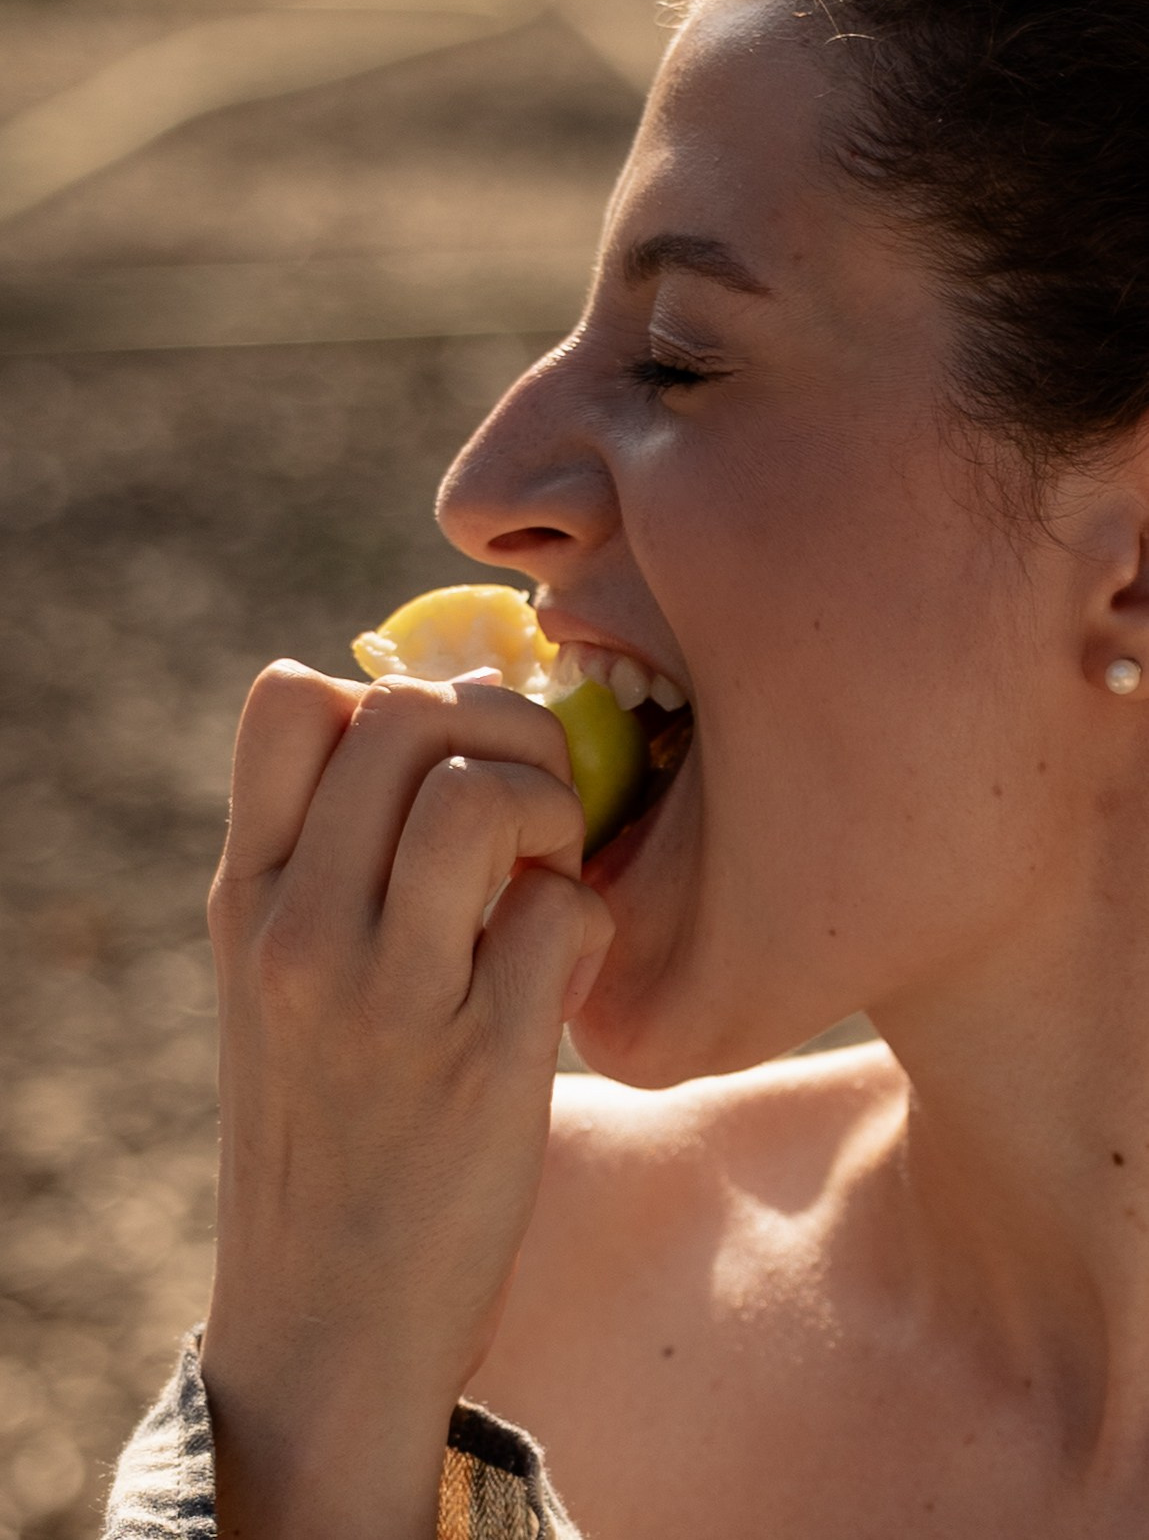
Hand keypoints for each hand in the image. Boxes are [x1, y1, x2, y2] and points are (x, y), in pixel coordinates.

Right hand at [199, 660, 612, 1539]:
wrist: (330, 1318)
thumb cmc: (326, 1124)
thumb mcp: (279, 978)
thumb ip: (335, 858)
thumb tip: (457, 732)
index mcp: (247, 895)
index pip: (290, 696)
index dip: (389, 696)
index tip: (436, 767)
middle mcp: (300, 930)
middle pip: (409, 712)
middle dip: (502, 729)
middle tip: (526, 805)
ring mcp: (386, 998)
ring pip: (483, 796)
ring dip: (548, 810)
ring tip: (546, 873)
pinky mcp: (481, 1066)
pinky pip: (562, 914)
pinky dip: (586, 922)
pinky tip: (560, 975)